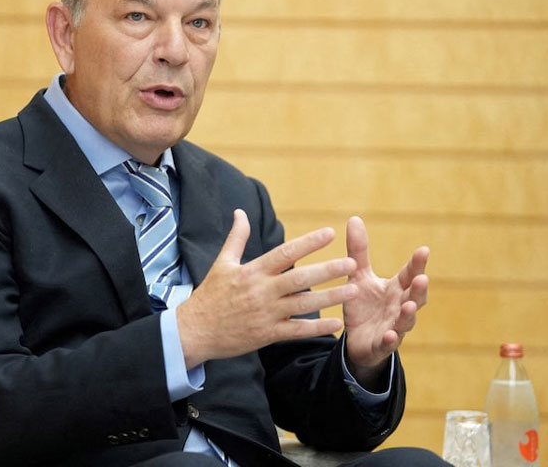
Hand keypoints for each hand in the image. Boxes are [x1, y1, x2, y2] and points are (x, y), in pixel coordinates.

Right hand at [176, 209, 359, 368]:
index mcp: (252, 271)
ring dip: (330, 297)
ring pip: (303, 304)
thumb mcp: (221, 263)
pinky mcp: (266, 334)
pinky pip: (296, 331)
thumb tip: (241, 212)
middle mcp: (261, 291)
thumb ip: (236, 238)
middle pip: (300, 278)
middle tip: (352, 263)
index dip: (308, 243)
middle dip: (328, 270)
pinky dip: (317, 327)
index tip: (329, 233)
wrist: (193, 331)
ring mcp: (265, 314)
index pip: (285, 253)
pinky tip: (336, 323)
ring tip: (354, 290)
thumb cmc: (209, 295)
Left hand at [342, 216, 428, 384]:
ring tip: (409, 306)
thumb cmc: (364, 305)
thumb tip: (354, 218)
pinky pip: (388, 343)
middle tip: (422, 277)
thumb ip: (359, 251)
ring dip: (409, 314)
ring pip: (406, 321)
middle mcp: (399, 307)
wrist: (357, 340)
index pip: (410, 274)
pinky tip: (391, 335)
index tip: (424, 250)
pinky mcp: (382, 345)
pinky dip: (391, 340)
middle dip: (419, 288)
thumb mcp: (359, 276)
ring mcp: (394, 327)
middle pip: (414, 297)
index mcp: (396, 289)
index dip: (417, 264)